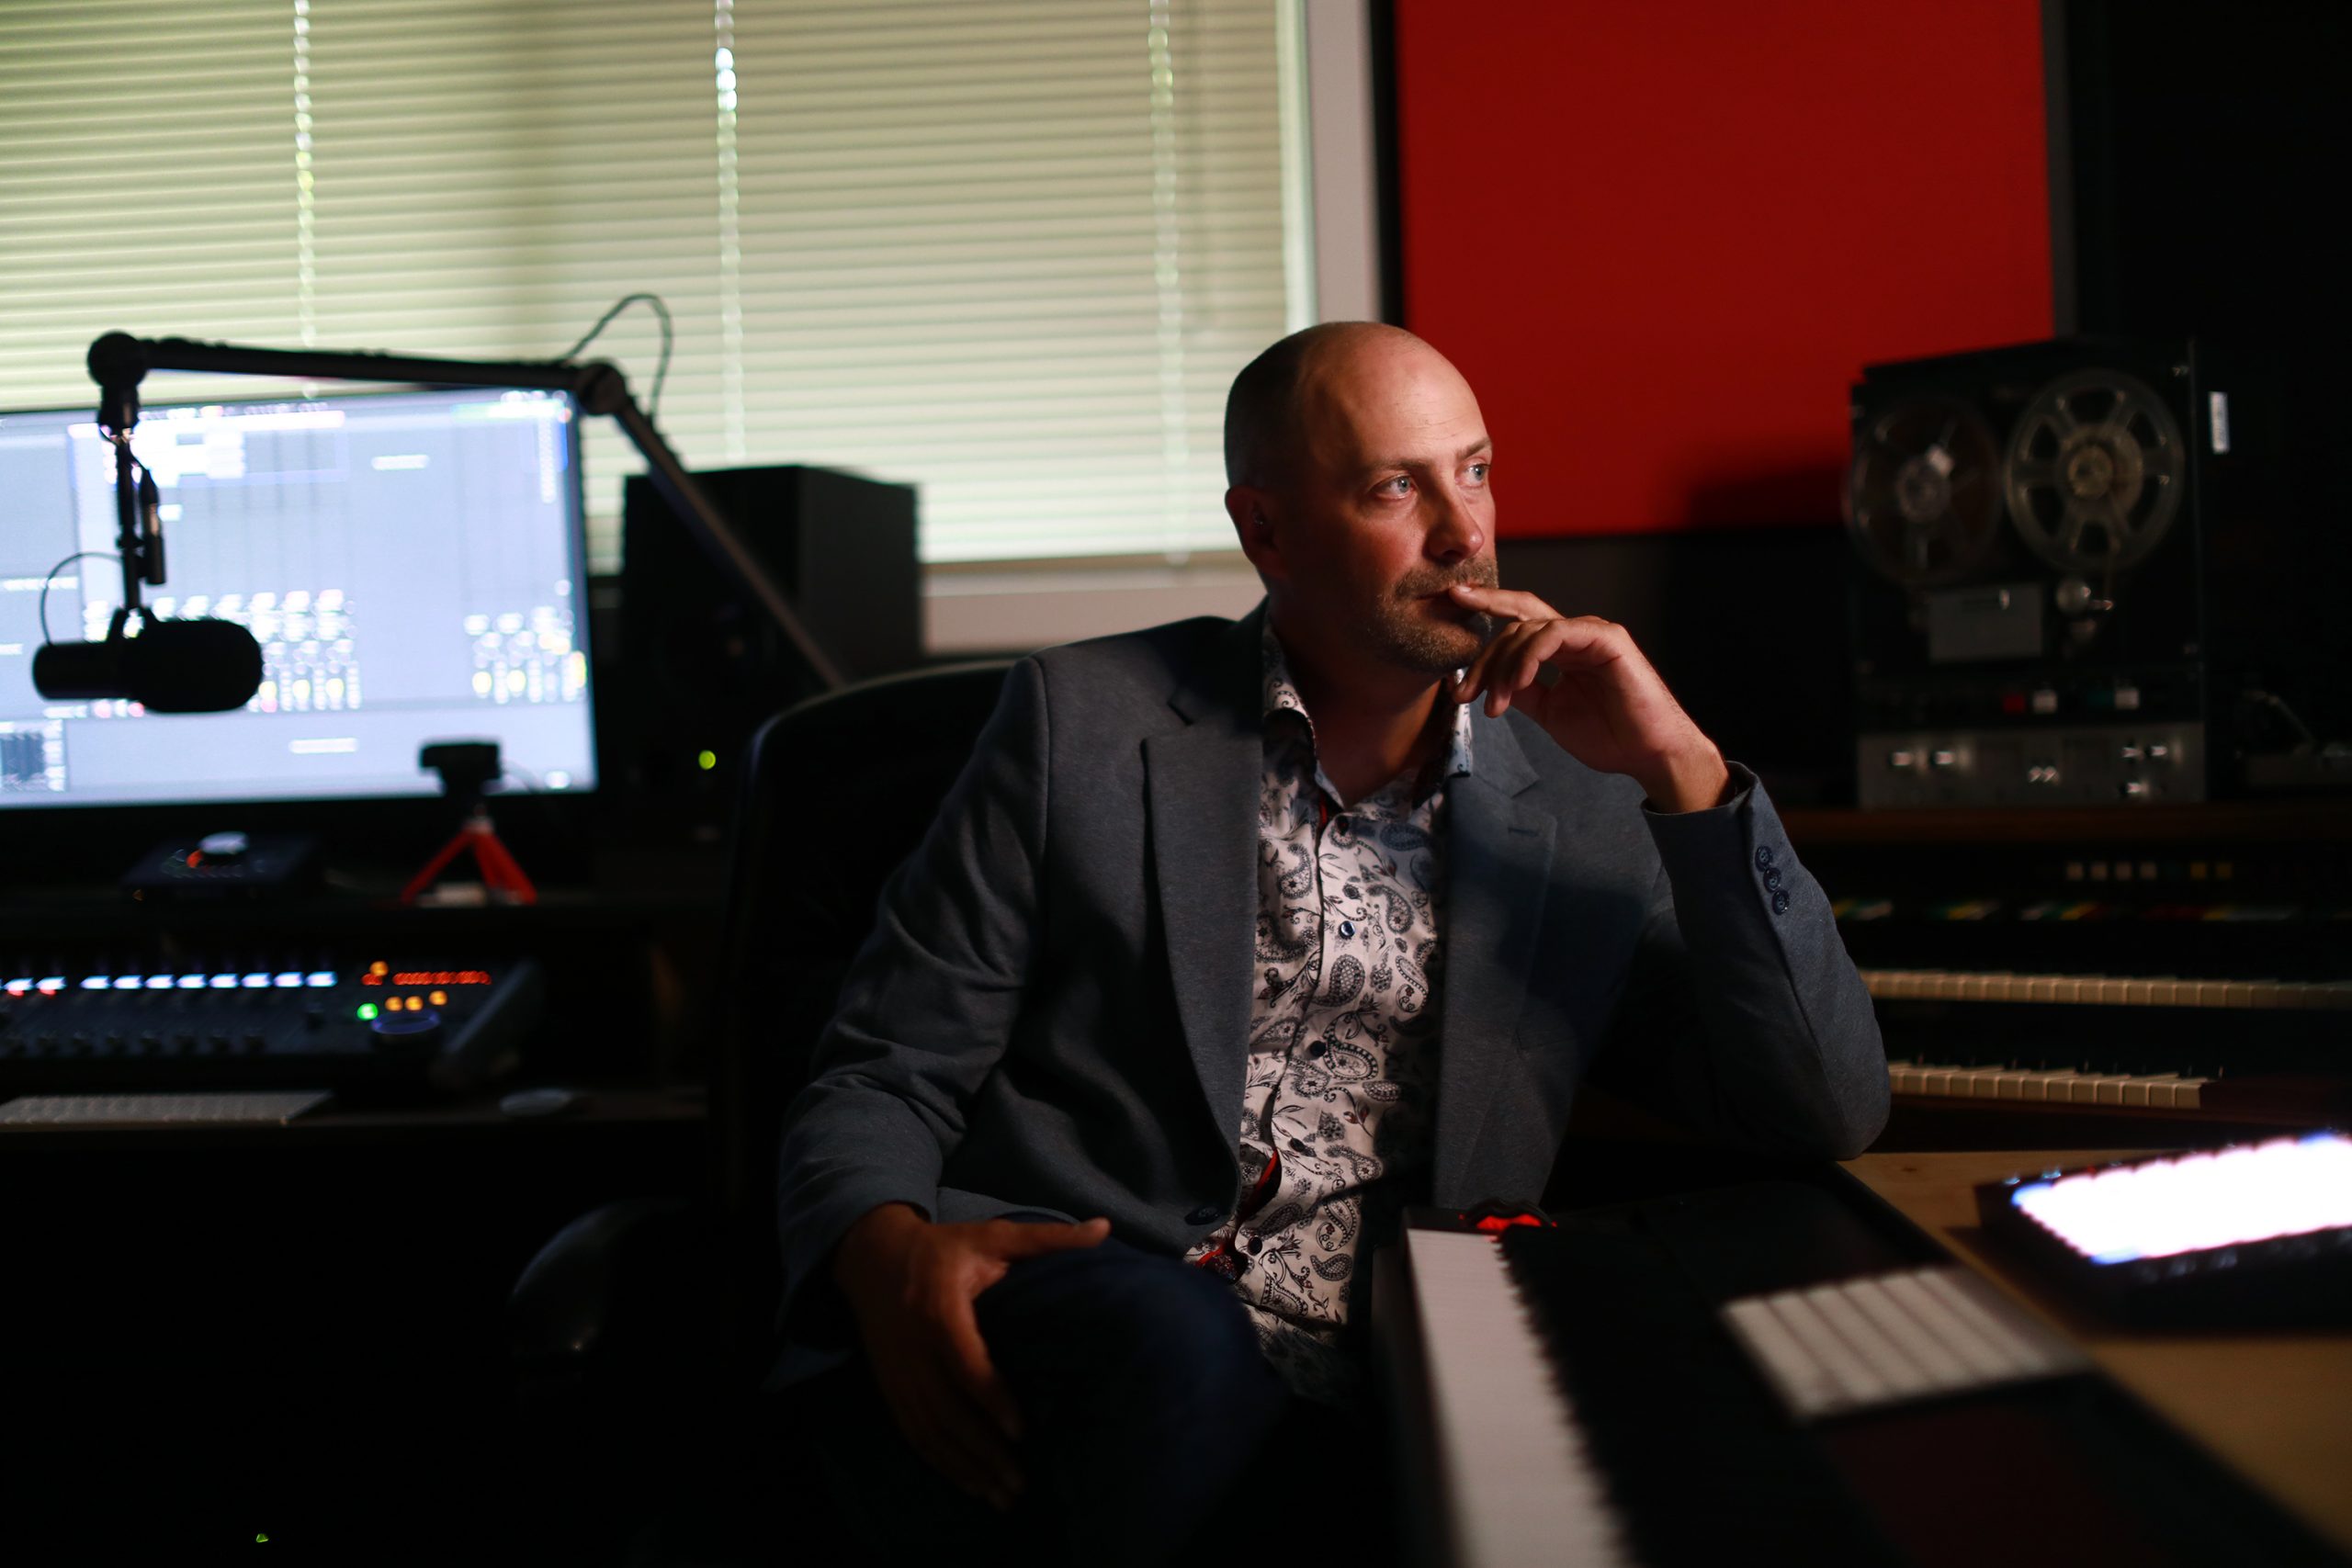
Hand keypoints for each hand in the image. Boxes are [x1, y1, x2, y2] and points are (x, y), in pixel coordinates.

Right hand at [830, 1203, 1111, 1510]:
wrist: (871, 1257)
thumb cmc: (943, 1247)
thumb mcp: (991, 1234)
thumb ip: (1047, 1237)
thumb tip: (1104, 1229)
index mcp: (939, 1309)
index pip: (965, 1363)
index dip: (992, 1399)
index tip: (1022, 1431)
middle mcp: (914, 1348)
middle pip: (948, 1410)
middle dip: (984, 1451)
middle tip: (1021, 1483)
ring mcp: (898, 1374)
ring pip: (930, 1431)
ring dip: (965, 1468)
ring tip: (1003, 1496)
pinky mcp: (890, 1389)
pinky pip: (915, 1434)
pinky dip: (942, 1464)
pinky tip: (971, 1486)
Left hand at [1444, 583, 1728, 811]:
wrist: (1648, 756)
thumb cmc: (1609, 736)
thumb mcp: (1550, 712)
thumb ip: (1524, 690)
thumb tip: (1489, 680)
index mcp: (1564, 648)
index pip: (1519, 620)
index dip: (1487, 608)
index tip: (1452, 604)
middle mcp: (1576, 633)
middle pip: (1517, 619)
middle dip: (1484, 649)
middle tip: (1463, 687)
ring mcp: (1592, 632)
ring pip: (1531, 629)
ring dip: (1505, 668)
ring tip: (1496, 705)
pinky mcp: (1607, 638)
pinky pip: (1556, 634)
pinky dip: (1530, 656)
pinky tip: (1520, 682)